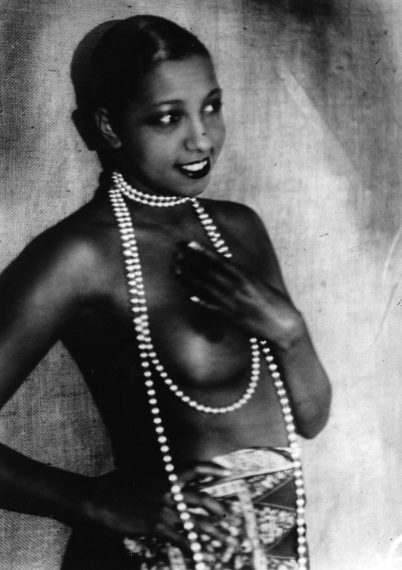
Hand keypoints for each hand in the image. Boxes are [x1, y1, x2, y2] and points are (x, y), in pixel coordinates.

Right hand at [84, 462, 231, 552]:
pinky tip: (202, 556)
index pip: (195, 467)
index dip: (212, 468)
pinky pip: (180, 540)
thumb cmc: (115, 482)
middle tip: (233, 516)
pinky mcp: (156, 527)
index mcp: (166, 475)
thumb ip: (157, 474)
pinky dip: (193, 549)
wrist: (98, 498)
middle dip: (220, 509)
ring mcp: (164, 510)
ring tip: (229, 540)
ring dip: (215, 533)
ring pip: (197, 523)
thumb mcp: (139, 472)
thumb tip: (167, 475)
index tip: (226, 471)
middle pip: (203, 499)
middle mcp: (169, 491)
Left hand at [175, 241, 304, 347]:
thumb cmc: (274, 302)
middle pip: (209, 271)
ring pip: (206, 287)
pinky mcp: (232, 317)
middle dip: (191, 261)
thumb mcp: (258, 283)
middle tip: (175, 252)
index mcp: (245, 275)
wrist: (283, 323)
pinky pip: (213, 308)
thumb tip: (224, 268)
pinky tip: (189, 296)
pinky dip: (201, 301)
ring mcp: (233, 302)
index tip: (188, 244)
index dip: (201, 252)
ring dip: (189, 277)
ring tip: (175, 269)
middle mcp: (237, 287)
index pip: (218, 260)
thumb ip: (241, 276)